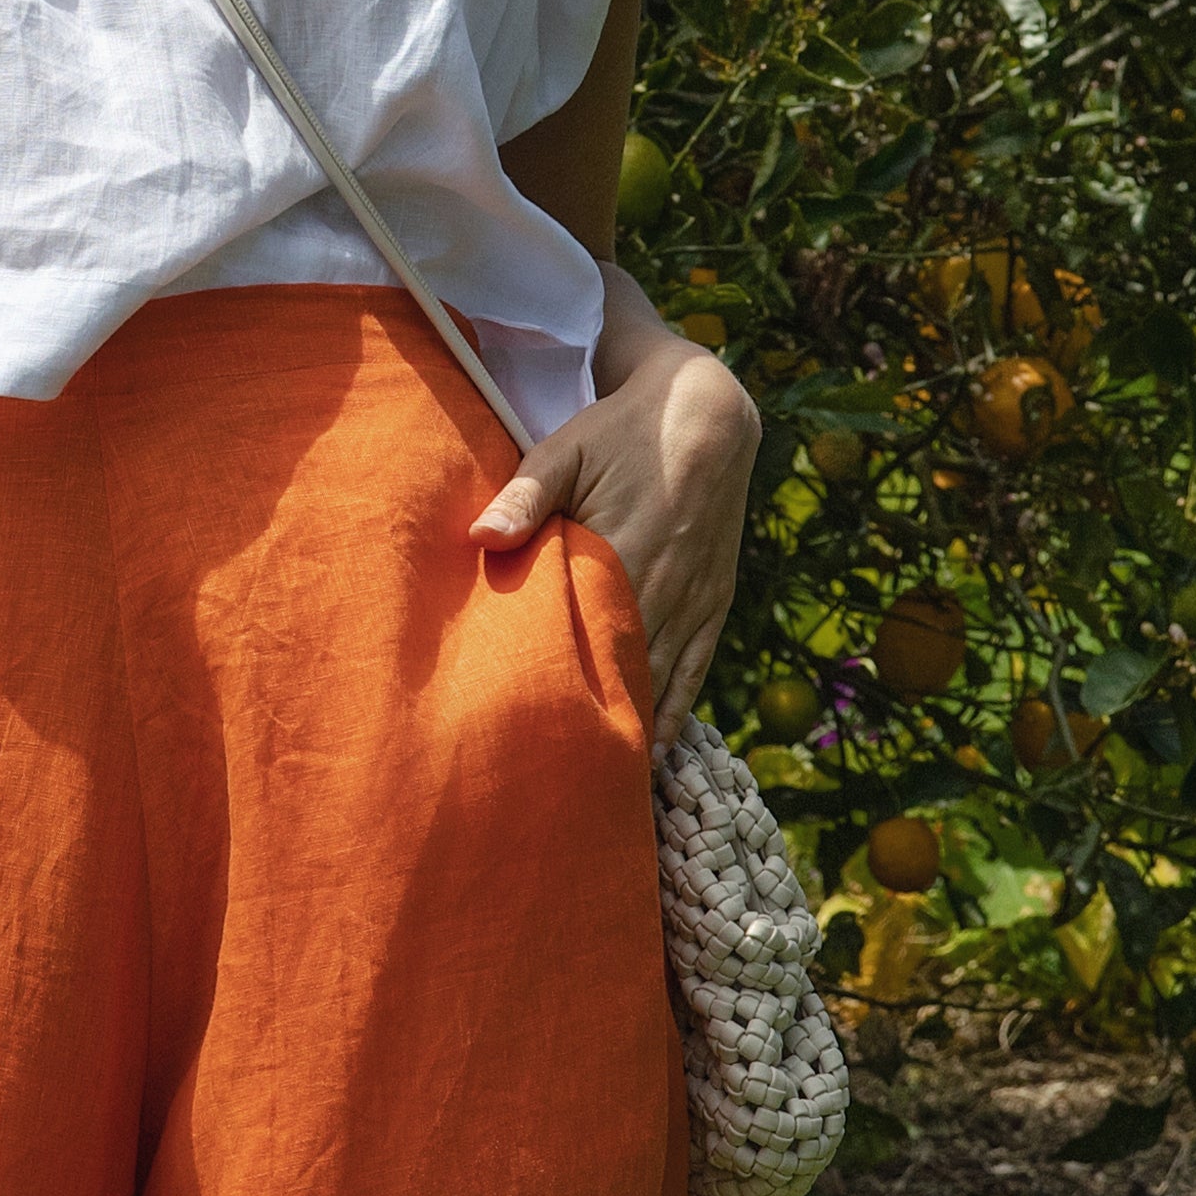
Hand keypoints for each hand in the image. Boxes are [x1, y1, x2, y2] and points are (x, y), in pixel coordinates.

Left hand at [473, 321, 757, 747]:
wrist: (706, 413)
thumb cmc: (618, 431)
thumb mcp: (565, 450)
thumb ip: (524, 496)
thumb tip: (479, 537)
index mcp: (624, 552)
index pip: (586, 638)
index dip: (561, 690)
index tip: (531, 737)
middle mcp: (666, 586)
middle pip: (625, 670)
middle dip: (594, 722)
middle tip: (557, 779)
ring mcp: (696, 599)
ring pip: (663, 678)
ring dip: (634, 724)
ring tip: (601, 782)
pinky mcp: (715, 601)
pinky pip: (696, 668)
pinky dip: (676, 708)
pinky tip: (655, 746)